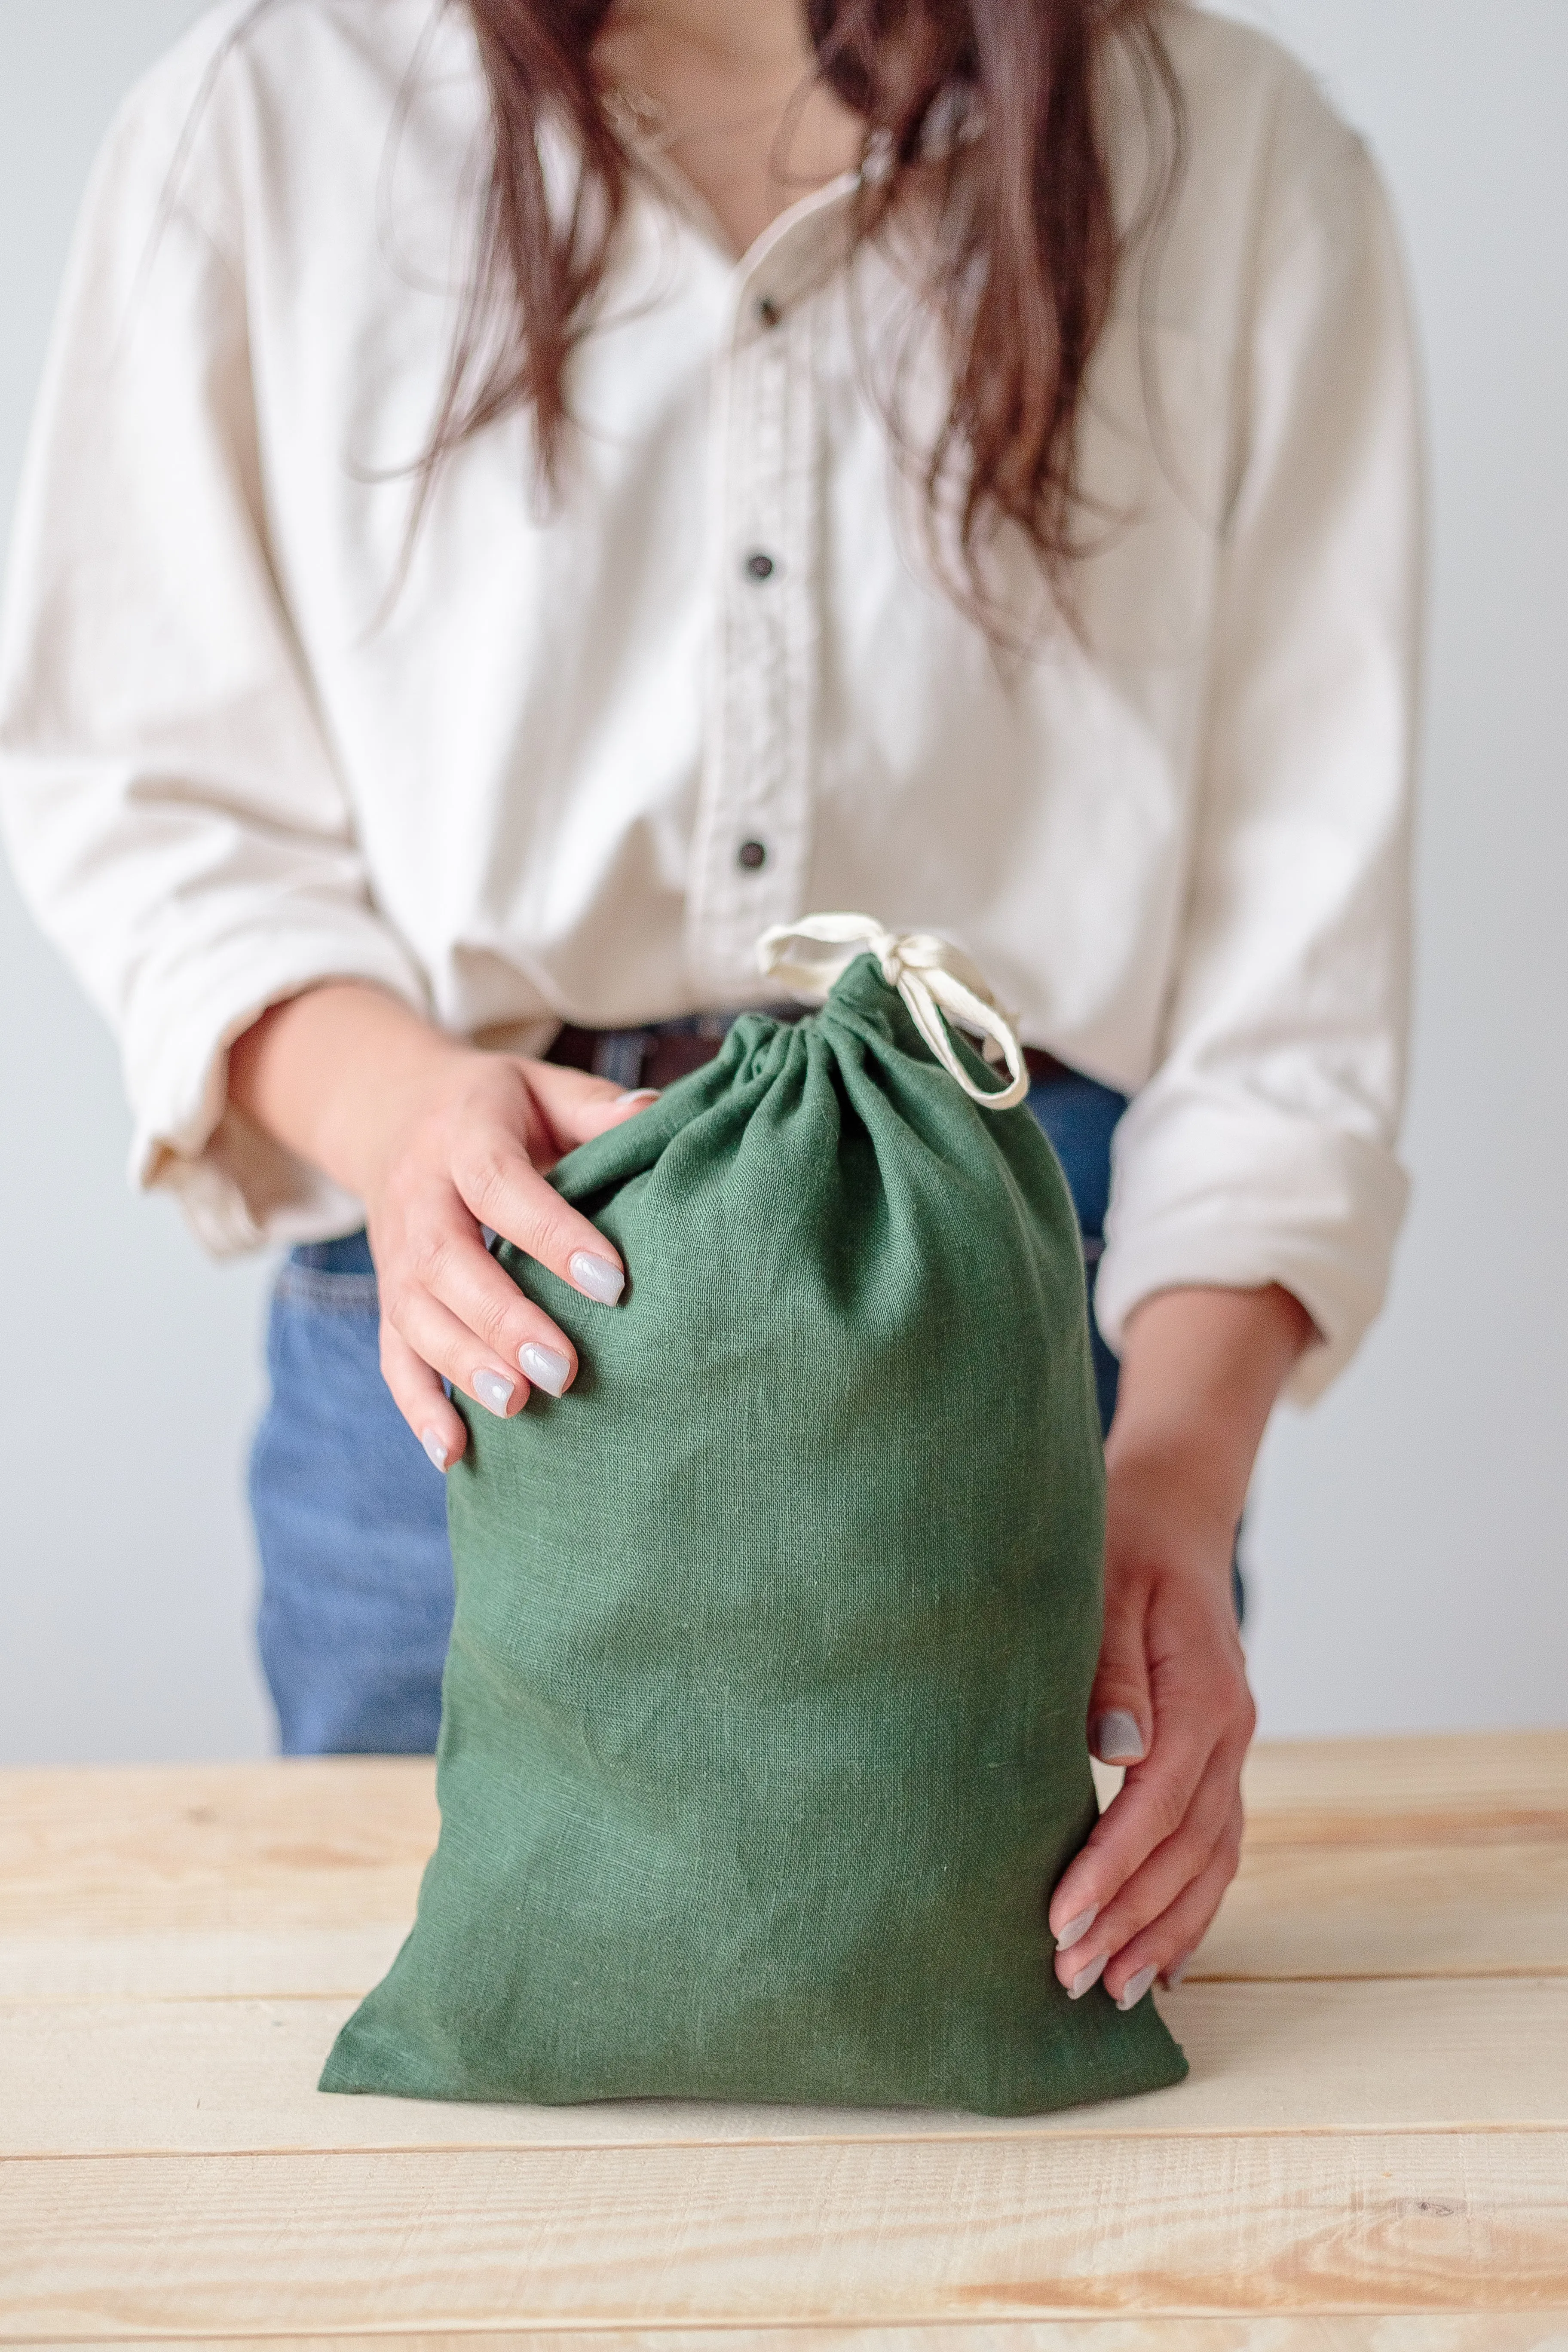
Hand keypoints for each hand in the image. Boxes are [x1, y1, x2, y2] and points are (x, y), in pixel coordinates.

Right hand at [229, 983, 654, 1467]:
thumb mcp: (541, 1086)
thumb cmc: (497, 1108)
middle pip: (447, 1261)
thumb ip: (595, 1106)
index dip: (551, 1233)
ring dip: (463, 1366)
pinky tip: (454, 1452)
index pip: (500, 1184)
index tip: (612, 1281)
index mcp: (462, 1136)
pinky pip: (393, 1356)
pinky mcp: (390, 1298)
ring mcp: (395, 1255)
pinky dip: (419, 1407)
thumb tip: (657, 1114)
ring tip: (517, 1404)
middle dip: (503, 1319)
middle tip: (564, 1368)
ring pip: (416, 1317)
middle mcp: (418, 1198)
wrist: (393, 1112)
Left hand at [1045, 1284, 1313, 2007]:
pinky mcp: (1217, 1755)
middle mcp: (1229, 1733)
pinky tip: (1164, 1954)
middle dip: (1130, 1921)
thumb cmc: (1123, 1539)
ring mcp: (1232, 1749)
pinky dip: (1193, 1905)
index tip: (1059, 1921)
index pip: (1155, 1807)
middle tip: (1069, 1979)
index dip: (1109, 1870)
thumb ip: (1110, 1667)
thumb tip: (1118, 1750)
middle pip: (1186, 1852)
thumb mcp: (1106, 1585)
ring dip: (1166, 1930)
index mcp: (1204, 1697)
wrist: (1173, 1507)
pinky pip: (1217, 1846)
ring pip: (1211, 1862)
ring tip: (1116, 1993)